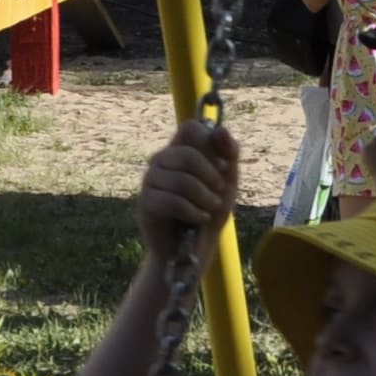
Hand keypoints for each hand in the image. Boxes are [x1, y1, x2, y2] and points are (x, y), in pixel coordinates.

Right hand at [136, 120, 241, 245]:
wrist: (192, 248)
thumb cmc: (209, 210)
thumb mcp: (228, 181)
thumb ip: (229, 154)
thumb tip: (222, 130)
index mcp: (180, 149)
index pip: (190, 128)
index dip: (210, 144)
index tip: (222, 166)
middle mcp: (161, 160)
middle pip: (188, 154)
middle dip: (211, 177)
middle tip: (219, 193)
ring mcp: (151, 180)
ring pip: (181, 180)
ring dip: (204, 198)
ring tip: (210, 209)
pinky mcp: (146, 203)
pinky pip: (172, 201)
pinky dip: (193, 212)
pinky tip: (199, 218)